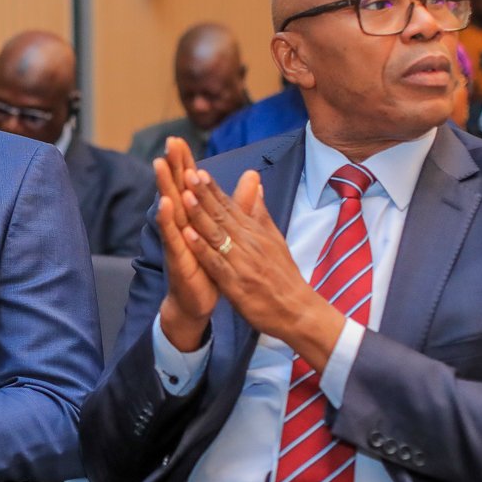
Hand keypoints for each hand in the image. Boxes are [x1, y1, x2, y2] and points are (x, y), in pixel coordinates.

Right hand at [153, 137, 226, 350]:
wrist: (197, 300)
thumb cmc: (210, 265)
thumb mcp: (229, 231)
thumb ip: (239, 202)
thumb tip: (252, 176)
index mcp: (194, 217)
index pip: (190, 184)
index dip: (186, 162)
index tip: (179, 139)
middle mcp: (183, 225)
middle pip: (177, 189)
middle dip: (173, 166)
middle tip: (168, 142)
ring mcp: (177, 240)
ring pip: (171, 209)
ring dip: (165, 186)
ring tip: (160, 165)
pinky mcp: (178, 257)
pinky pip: (173, 237)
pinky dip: (169, 221)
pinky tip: (166, 205)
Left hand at [178, 168, 346, 371]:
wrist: (297, 311)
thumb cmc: (283, 276)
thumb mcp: (275, 240)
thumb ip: (260, 214)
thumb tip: (256, 185)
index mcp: (255, 233)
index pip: (230, 207)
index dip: (212, 189)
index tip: (197, 170)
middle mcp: (249, 243)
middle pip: (222, 215)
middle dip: (202, 193)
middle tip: (186, 172)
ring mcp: (242, 263)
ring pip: (217, 235)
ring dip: (200, 214)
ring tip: (184, 195)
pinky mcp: (237, 284)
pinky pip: (216, 263)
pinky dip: (202, 249)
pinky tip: (187, 235)